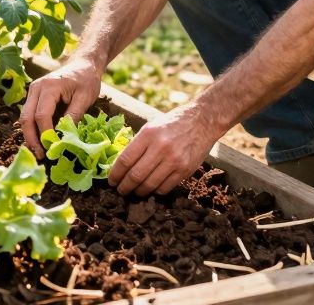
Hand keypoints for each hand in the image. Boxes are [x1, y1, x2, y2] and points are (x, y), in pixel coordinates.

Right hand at [21, 56, 102, 157]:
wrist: (83, 64)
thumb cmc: (86, 79)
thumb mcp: (85, 97)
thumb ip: (74, 115)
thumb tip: (65, 137)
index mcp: (49, 86)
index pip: (41, 115)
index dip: (45, 134)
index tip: (52, 148)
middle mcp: (36, 88)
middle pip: (26, 117)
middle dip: (32, 138)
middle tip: (40, 156)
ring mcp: (33, 92)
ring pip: (25, 118)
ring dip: (30, 136)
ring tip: (39, 152)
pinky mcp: (34, 97)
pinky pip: (29, 115)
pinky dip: (33, 129)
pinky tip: (40, 142)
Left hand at [108, 102, 222, 196]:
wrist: (202, 121)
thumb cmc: (173, 123)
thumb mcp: (151, 126)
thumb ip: (138, 144)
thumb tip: (121, 165)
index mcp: (149, 134)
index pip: (126, 160)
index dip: (115, 174)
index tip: (111, 180)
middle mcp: (161, 147)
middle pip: (135, 175)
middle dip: (124, 187)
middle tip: (120, 190)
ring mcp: (174, 160)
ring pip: (150, 185)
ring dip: (139, 192)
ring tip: (134, 192)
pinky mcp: (185, 170)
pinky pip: (165, 188)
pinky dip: (155, 191)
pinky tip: (151, 188)